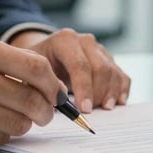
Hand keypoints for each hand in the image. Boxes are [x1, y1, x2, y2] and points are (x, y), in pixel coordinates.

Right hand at [0, 36, 63, 146]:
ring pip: (16, 122)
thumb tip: (56, 87)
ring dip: (25, 124)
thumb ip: (14, 64)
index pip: (35, 67)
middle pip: (29, 98)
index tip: (58, 94)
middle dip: (45, 110)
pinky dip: (5, 134)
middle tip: (46, 113)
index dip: (53, 85)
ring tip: (19, 118)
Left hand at [12, 28, 130, 112]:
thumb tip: (60, 99)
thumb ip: (42, 81)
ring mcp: (99, 49)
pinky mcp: (109, 59)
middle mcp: (85, 41)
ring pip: (113, 72)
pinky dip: (122, 89)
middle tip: (94, 112)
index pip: (80, 65)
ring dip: (111, 93)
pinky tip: (118, 101)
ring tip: (105, 108)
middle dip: (99, 93)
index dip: (84, 89)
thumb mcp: (31, 70)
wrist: (45, 52)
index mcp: (65, 40)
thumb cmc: (37, 64)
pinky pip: (121, 74)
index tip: (85, 109)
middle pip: (101, 68)